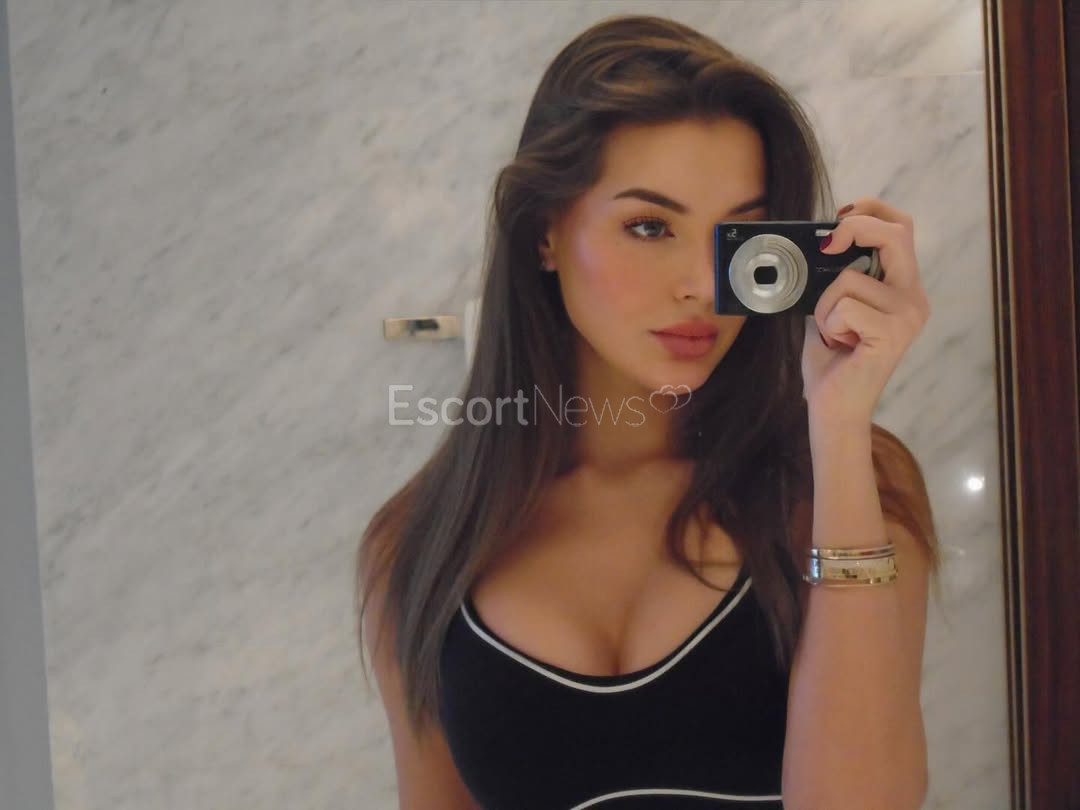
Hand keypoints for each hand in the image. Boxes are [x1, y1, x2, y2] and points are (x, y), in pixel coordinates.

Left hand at [801, 198, 930, 428]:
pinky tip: (840, 344)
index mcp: (902, 288)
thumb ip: (835, 276)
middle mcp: (914, 299)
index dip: (872, 211)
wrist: (833, 407)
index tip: (840, 217)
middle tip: (827, 244)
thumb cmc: (831, 359)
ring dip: (825, 304)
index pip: (901, 228)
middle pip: (895, 234)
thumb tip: (817, 242)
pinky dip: (828, 323)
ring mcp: (907, 316)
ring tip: (833, 331)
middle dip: (855, 228)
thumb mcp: (831, 306)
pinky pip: (845, 306)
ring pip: (850, 279)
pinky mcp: (892, 334)